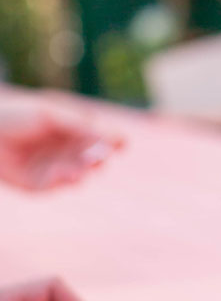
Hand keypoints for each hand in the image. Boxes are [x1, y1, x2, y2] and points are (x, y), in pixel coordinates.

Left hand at [0, 103, 117, 190]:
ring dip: (82, 171)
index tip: (122, 145)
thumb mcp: (53, 115)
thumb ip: (84, 127)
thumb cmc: (17, 115)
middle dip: (98, 159)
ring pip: (79, 174)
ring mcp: (54, 167)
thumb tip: (121, 139)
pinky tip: (67, 175)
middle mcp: (67, 149)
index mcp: (74, 128)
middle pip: (93, 158)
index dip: (113, 141)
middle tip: (99, 158)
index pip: (101, 137)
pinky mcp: (39, 184)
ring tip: (82, 168)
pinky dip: (63, 181)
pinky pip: (57, 185)